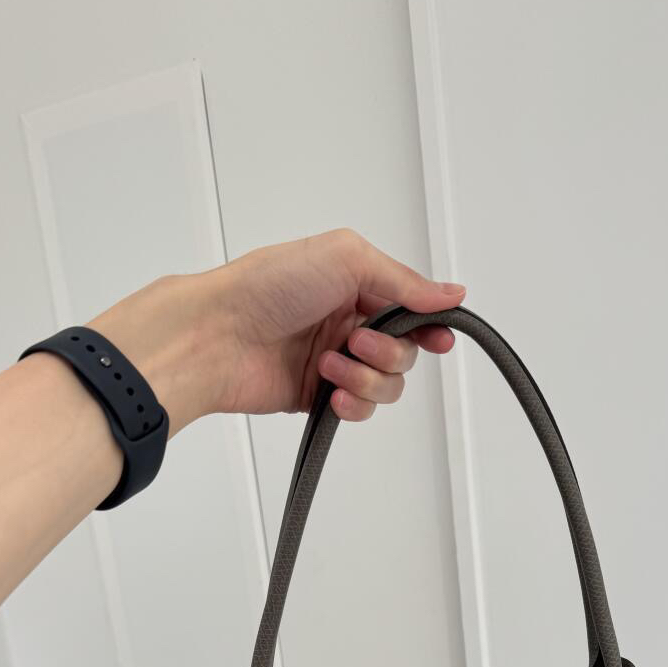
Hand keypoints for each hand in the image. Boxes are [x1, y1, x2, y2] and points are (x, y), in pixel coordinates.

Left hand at [90, 229, 465, 434]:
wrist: (216, 336)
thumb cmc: (266, 286)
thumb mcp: (346, 257)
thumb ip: (404, 280)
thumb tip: (451, 293)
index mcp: (355, 283)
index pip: (411, 308)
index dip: (430, 326)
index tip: (439, 338)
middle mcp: (348, 321)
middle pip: (405, 352)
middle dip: (389, 352)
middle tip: (356, 341)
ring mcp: (335, 361)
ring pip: (387, 385)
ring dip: (367, 378)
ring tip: (330, 365)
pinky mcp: (319, 396)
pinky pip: (360, 409)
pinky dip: (354, 404)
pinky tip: (331, 392)